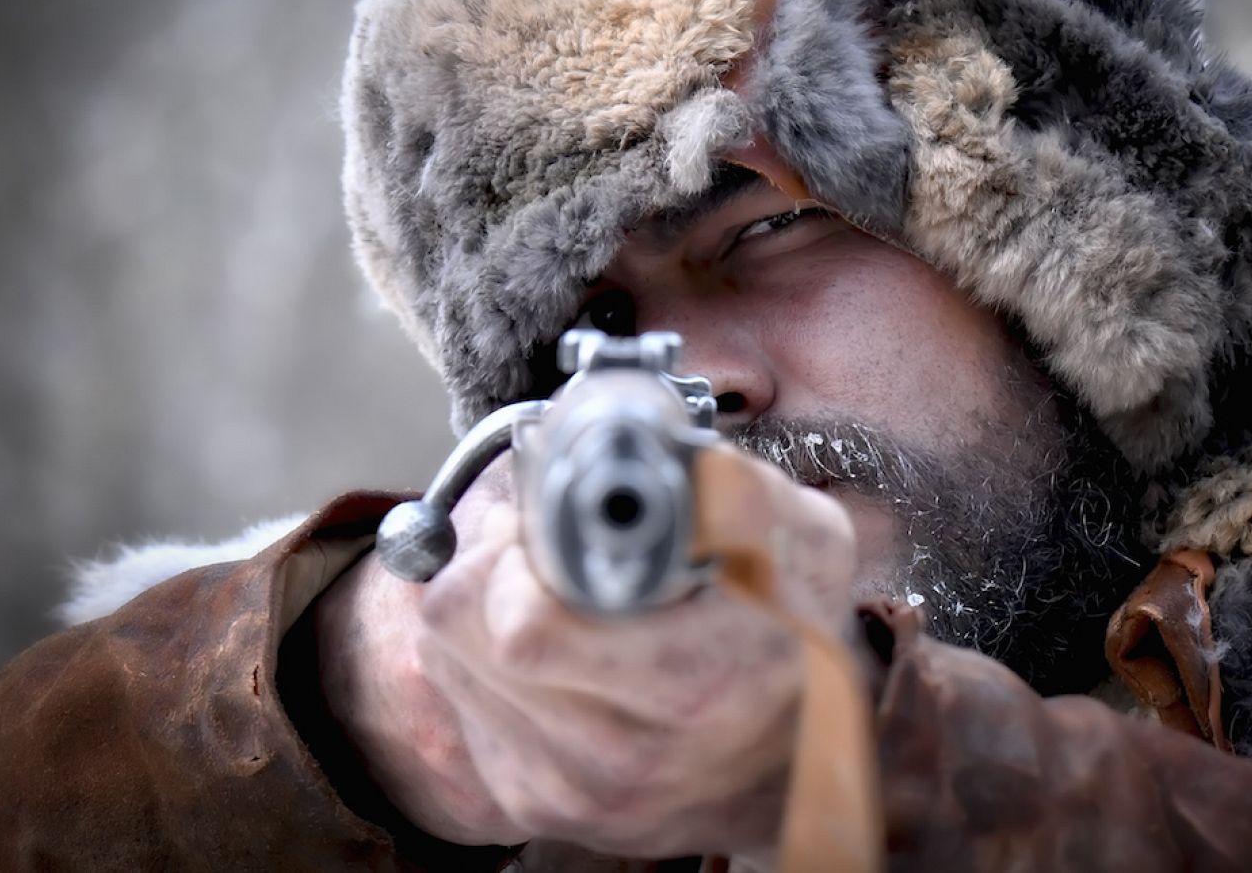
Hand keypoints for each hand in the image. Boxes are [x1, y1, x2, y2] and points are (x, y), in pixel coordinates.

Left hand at [314, 445, 858, 856]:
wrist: (796, 764)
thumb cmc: (795, 639)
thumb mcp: (805, 545)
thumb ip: (736, 492)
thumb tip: (652, 440)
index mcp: (694, 687)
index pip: (526, 627)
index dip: (519, 554)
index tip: (544, 525)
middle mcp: (626, 760)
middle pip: (463, 633)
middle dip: (486, 567)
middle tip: (530, 544)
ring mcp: (574, 795)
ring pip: (446, 663)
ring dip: (475, 611)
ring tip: (539, 588)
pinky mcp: (535, 811)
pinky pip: (459, 707)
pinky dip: (479, 663)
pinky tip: (542, 647)